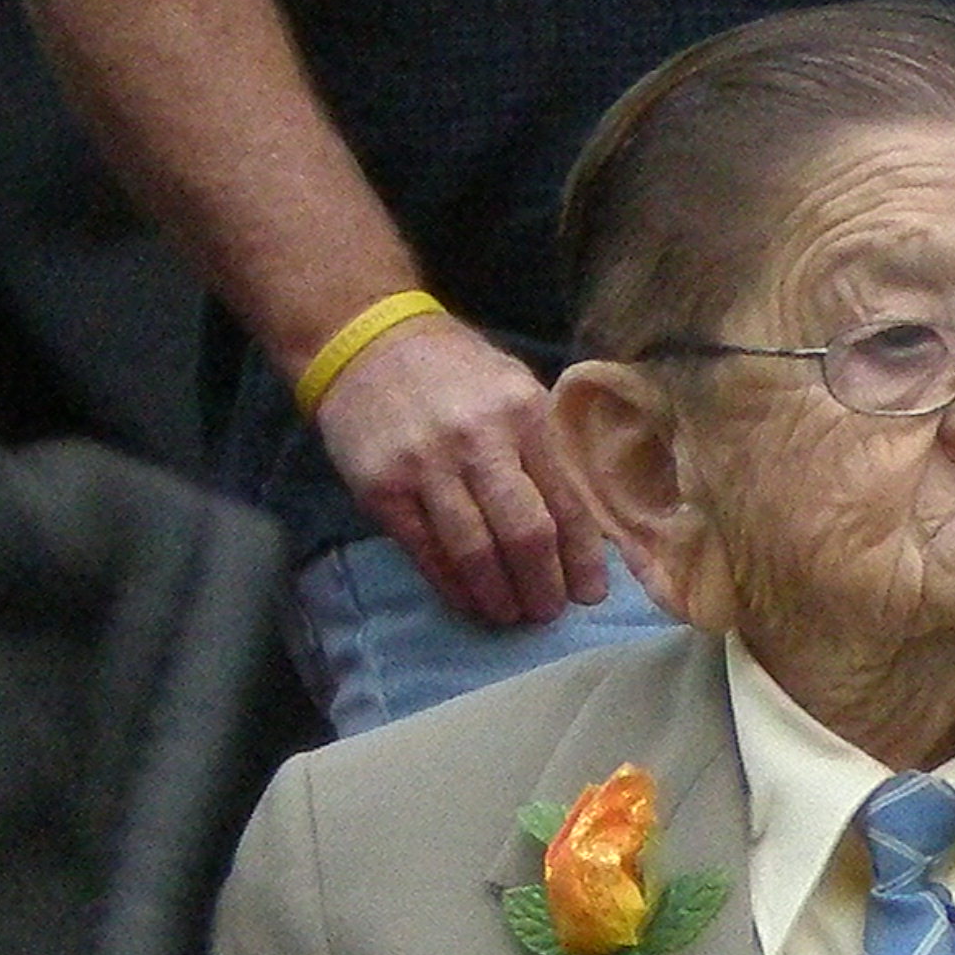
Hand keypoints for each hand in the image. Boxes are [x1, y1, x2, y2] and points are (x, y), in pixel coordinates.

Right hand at [310, 315, 612, 625]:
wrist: (365, 340)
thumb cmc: (457, 373)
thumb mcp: (517, 390)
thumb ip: (548, 451)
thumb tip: (585, 531)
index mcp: (524, 413)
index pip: (566, 502)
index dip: (582, 558)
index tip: (590, 593)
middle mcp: (478, 439)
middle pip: (525, 534)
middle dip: (544, 585)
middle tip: (550, 612)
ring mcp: (425, 465)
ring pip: (475, 552)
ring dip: (500, 596)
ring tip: (514, 614)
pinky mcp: (381, 488)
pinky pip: (426, 553)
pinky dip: (454, 586)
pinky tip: (471, 601)